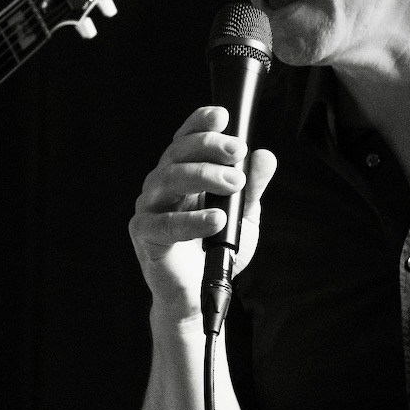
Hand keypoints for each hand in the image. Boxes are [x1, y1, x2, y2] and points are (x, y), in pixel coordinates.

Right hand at [128, 105, 277, 323]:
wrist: (199, 292)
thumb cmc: (215, 248)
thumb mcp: (243, 216)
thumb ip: (253, 188)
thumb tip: (265, 156)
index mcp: (182, 172)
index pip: (185, 138)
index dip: (200, 123)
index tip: (223, 116)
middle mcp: (161, 184)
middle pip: (178, 153)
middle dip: (210, 146)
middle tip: (238, 151)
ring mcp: (149, 207)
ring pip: (170, 178)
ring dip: (204, 175)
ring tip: (235, 182)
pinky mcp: (144, 234)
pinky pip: (165, 223)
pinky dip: (192, 220)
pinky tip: (217, 219)